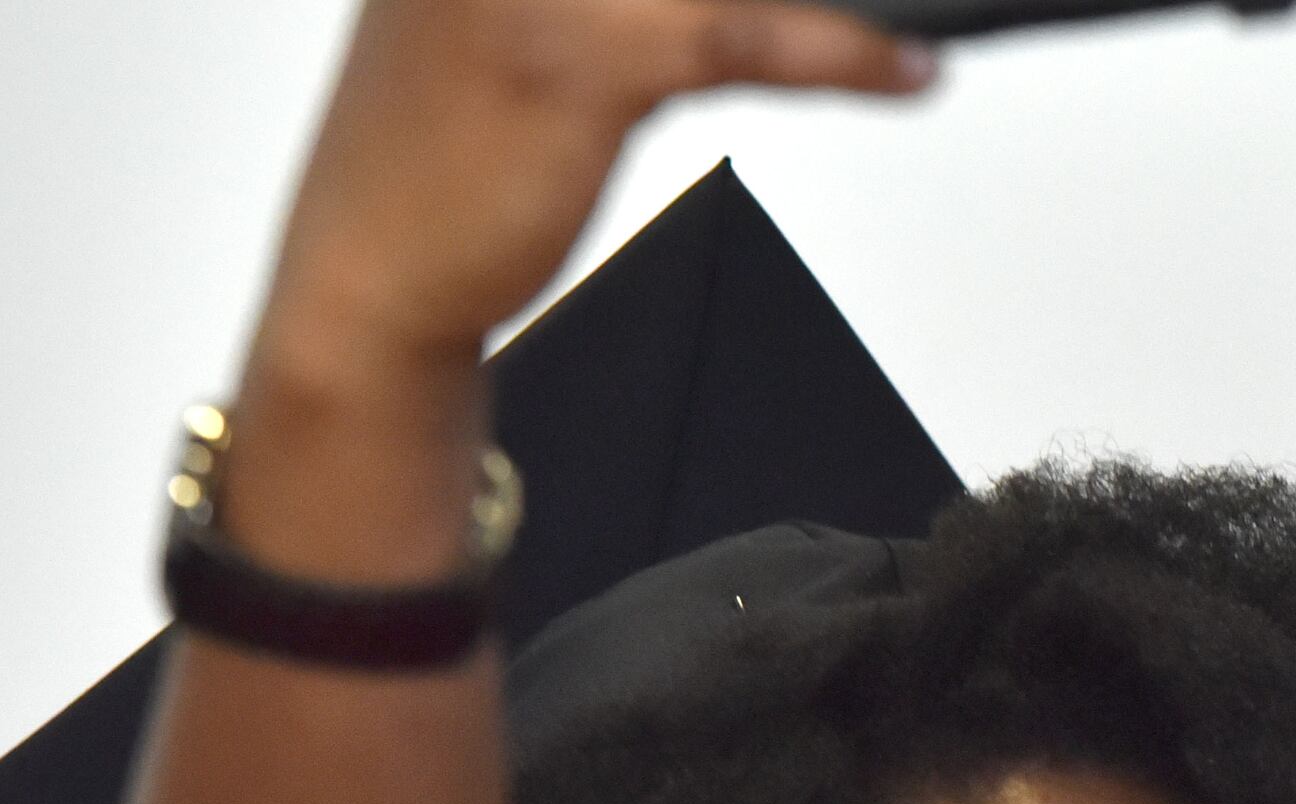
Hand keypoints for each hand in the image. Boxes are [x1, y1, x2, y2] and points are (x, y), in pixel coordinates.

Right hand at [262, 0, 930, 386]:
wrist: (370, 269)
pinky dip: (840, 52)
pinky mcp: (585, 54)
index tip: (824, 4)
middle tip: (892, 10)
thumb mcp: (516, 17)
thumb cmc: (446, 148)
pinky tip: (899, 68)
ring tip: (910, 34)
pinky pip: (743, 34)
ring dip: (832, 10)